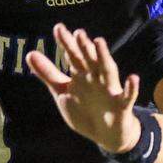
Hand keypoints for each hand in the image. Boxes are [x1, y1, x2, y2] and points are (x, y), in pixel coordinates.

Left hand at [27, 23, 141, 152]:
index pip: (73, 55)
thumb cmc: (84, 109)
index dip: (66, 43)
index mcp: (81, 74)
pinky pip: (127, 96)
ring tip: (99, 42)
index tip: (58, 28)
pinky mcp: (121, 105)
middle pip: (89, 60)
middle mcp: (96, 78)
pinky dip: (131, 88)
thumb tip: (30, 53)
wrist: (106, 134)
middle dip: (84, 47)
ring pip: (107, 71)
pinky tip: (133, 79)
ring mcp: (110, 90)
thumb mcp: (62, 91)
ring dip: (104, 57)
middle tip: (78, 32)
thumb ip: (48, 73)